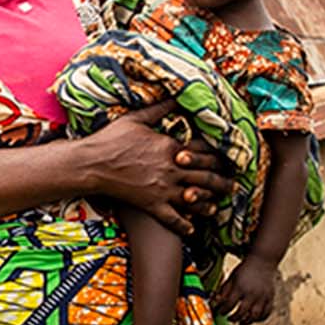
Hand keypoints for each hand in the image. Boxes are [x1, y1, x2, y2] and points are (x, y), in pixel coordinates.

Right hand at [80, 98, 227, 235]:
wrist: (91, 164)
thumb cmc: (111, 139)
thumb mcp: (137, 118)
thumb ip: (161, 108)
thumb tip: (177, 94)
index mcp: (171, 146)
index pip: (203, 150)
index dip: (217, 155)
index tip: (226, 157)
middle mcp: (172, 169)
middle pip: (206, 175)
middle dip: (222, 180)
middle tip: (232, 184)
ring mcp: (163, 189)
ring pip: (195, 199)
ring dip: (209, 203)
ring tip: (217, 206)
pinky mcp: (152, 205)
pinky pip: (173, 219)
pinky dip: (185, 226)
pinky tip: (192, 230)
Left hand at [213, 255, 279, 322]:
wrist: (263, 260)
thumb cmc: (244, 270)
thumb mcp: (231, 277)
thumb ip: (224, 290)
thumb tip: (215, 302)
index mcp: (240, 287)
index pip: (228, 304)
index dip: (222, 310)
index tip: (220, 312)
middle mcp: (252, 293)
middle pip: (241, 312)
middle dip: (233, 318)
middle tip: (229, 319)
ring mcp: (262, 297)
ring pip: (255, 316)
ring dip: (246, 322)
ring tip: (240, 323)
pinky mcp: (270, 298)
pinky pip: (266, 313)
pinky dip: (260, 319)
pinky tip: (253, 318)